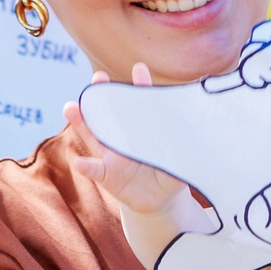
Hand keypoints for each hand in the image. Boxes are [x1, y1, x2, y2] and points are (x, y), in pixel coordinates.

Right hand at [66, 65, 198, 220]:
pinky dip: (87, 167)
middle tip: (97, 78)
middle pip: (110, 112)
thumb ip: (185, 153)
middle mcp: (124, 137)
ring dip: (81, 121)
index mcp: (143, 130)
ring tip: (70, 107)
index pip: (142, 104)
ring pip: (94, 135)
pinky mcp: (106, 175)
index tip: (140, 69)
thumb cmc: (170, 174)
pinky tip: (79, 162)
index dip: (141, 87)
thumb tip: (200, 140)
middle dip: (102, 95)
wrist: (159, 200)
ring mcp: (112, 155)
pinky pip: (95, 170)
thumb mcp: (181, 163)